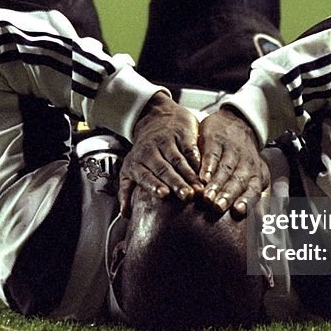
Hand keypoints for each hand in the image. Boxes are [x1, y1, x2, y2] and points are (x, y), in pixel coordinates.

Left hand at [118, 93, 203, 216]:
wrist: (154, 117)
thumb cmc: (144, 150)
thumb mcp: (130, 168)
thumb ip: (126, 191)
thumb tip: (125, 214)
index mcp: (137, 163)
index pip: (145, 175)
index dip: (154, 184)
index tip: (164, 194)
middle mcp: (151, 151)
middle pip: (164, 169)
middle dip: (176, 183)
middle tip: (186, 195)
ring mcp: (166, 142)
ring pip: (179, 161)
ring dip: (189, 175)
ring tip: (199, 188)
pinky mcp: (181, 134)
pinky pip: (190, 148)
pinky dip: (198, 160)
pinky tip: (205, 170)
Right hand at [198, 107, 269, 216]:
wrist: (238, 123)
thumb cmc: (245, 159)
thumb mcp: (258, 178)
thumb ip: (260, 201)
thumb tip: (264, 224)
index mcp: (256, 175)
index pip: (252, 190)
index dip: (245, 200)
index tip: (237, 211)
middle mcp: (245, 164)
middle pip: (237, 181)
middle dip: (227, 195)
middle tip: (217, 207)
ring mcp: (231, 151)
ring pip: (224, 169)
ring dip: (215, 184)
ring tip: (206, 196)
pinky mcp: (216, 140)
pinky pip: (212, 154)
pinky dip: (207, 165)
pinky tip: (200, 176)